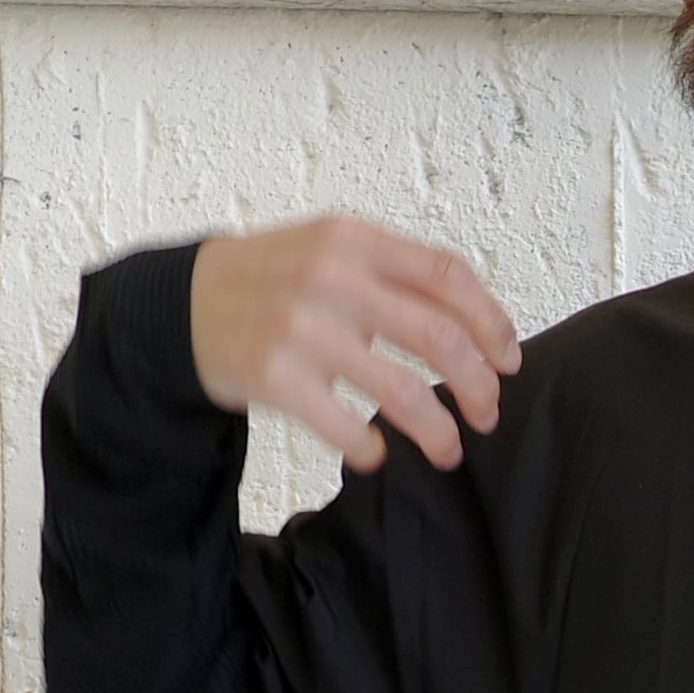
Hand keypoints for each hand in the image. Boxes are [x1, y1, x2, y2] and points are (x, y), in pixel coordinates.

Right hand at [189, 218, 521, 474]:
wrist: (184, 304)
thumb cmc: (274, 284)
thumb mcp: (332, 253)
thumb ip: (394, 278)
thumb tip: (474, 329)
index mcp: (354, 240)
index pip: (448, 277)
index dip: (492, 324)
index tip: (509, 362)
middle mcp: (330, 276)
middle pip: (441, 339)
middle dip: (478, 387)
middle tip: (486, 416)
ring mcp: (300, 327)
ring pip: (404, 392)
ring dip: (439, 432)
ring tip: (446, 450)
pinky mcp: (272, 375)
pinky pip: (346, 427)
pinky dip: (372, 449)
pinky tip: (374, 452)